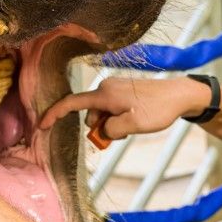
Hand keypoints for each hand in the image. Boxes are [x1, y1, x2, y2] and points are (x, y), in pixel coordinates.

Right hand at [39, 76, 211, 140]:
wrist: (180, 95)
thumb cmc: (158, 109)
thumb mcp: (133, 125)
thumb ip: (111, 130)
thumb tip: (102, 131)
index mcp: (104, 94)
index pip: (71, 104)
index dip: (53, 114)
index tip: (41, 126)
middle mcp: (105, 87)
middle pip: (90, 113)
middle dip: (99, 128)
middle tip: (123, 134)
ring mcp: (114, 87)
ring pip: (101, 113)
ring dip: (110, 125)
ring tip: (133, 126)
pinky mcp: (122, 90)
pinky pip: (111, 109)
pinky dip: (117, 119)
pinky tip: (135, 120)